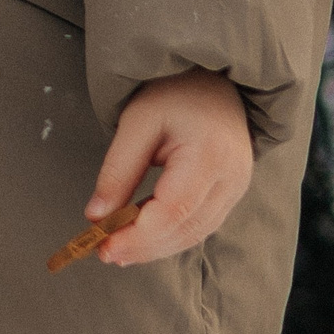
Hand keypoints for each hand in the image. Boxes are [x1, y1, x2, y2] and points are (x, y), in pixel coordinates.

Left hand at [86, 69, 254, 265]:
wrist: (213, 80)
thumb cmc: (172, 92)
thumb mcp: (136, 121)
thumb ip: (117, 170)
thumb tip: (95, 217)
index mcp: (209, 154)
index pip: (174, 209)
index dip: (139, 236)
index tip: (105, 247)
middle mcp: (232, 177)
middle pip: (186, 227)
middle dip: (145, 246)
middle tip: (106, 254)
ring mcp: (238, 187)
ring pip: (196, 232)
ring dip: (157, 246)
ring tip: (120, 250)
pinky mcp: (233, 192)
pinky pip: (202, 224)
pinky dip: (172, 235)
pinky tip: (144, 236)